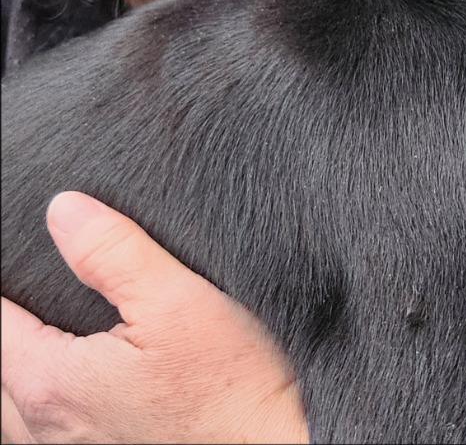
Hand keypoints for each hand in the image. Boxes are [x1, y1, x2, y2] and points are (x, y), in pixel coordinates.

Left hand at [1, 192, 308, 443]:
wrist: (270, 444)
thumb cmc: (232, 386)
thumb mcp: (177, 300)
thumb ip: (113, 252)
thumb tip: (64, 211)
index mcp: (53, 383)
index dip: (8, 285)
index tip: (21, 249)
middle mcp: (47, 428)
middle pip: (1, 365)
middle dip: (12, 324)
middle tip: (37, 289)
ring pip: (13, 407)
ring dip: (23, 364)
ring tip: (52, 325)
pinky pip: (43, 427)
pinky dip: (43, 394)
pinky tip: (81, 372)